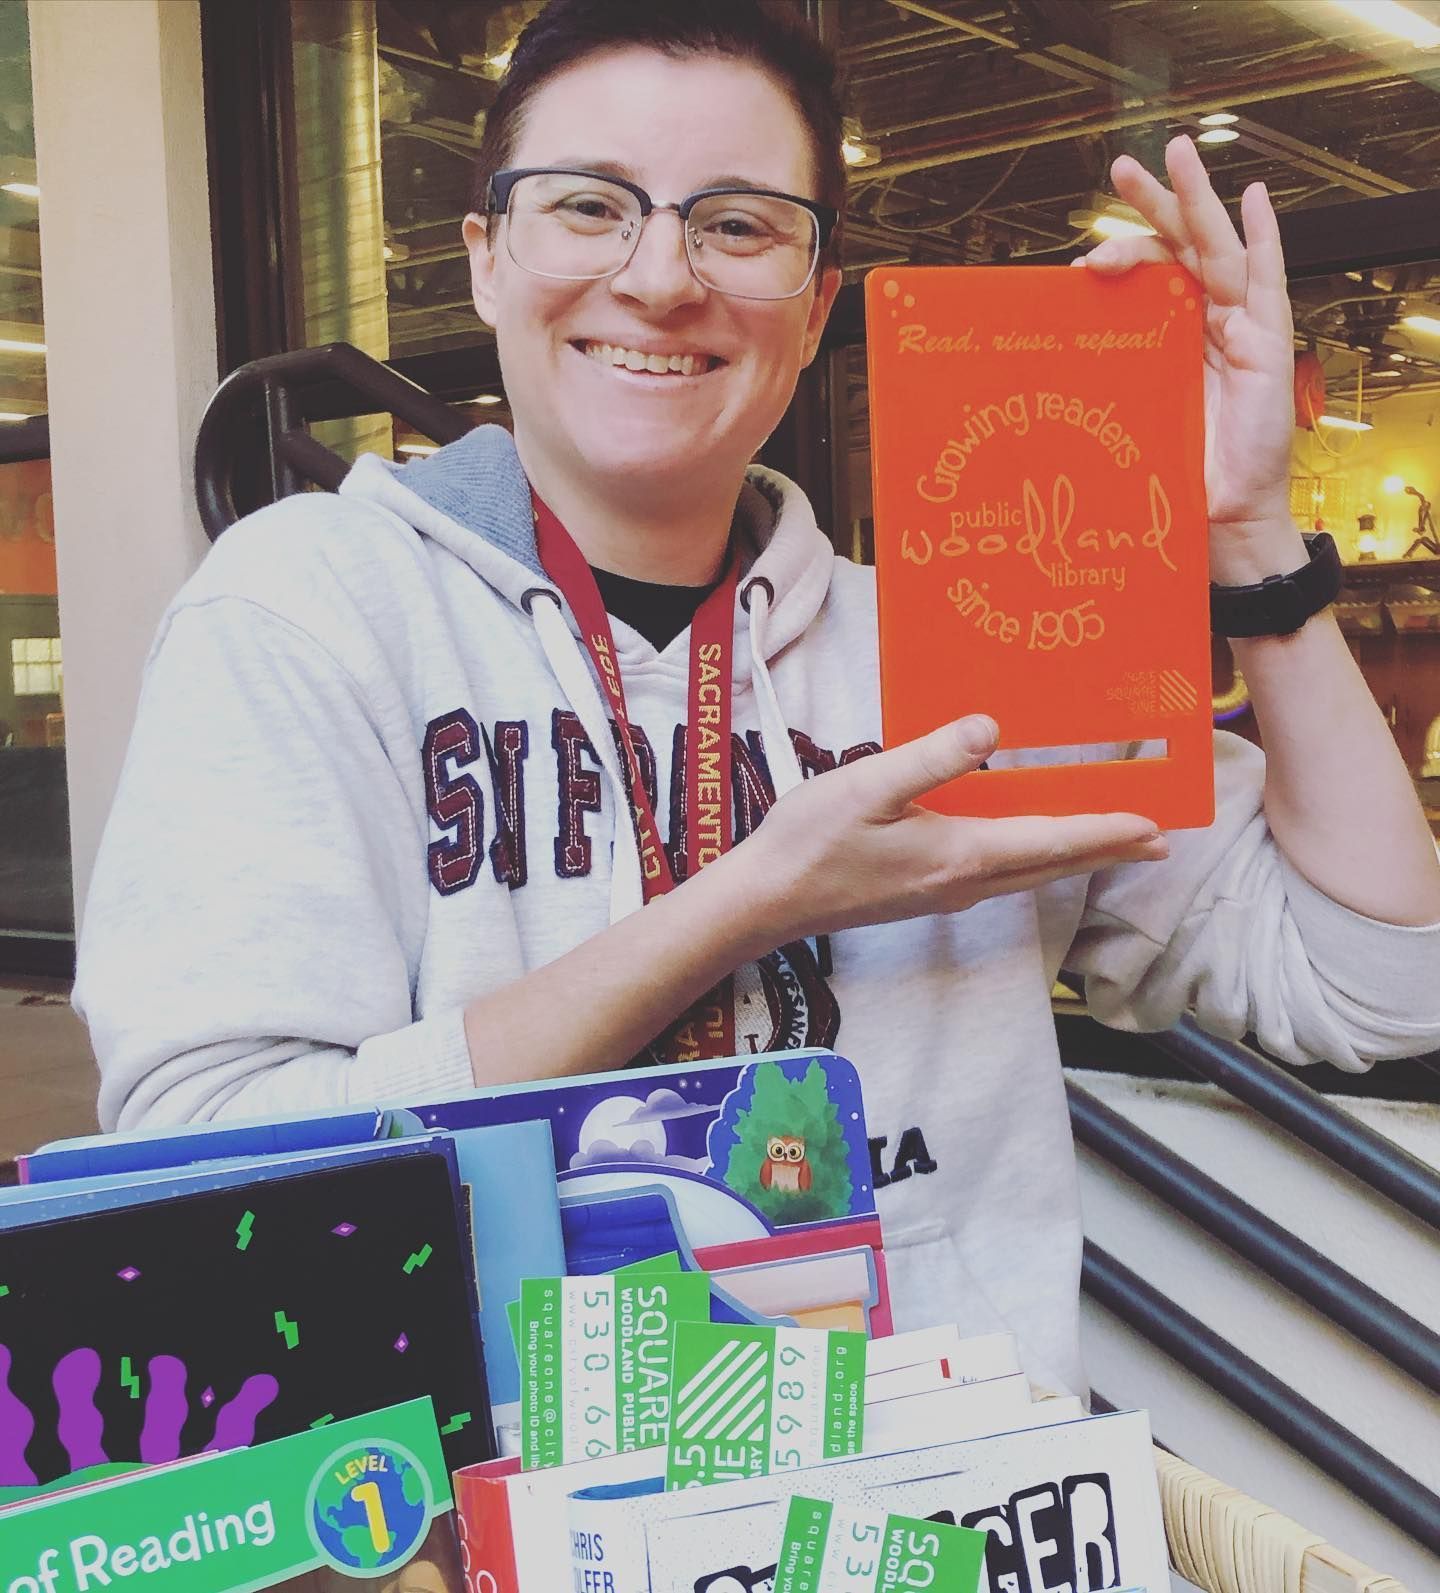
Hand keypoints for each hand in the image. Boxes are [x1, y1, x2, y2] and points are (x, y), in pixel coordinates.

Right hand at [742, 715, 1168, 945]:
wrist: (768, 901)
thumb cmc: (811, 841)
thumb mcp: (868, 785)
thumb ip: (932, 756)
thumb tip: (991, 729)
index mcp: (960, 854)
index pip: (1052, 841)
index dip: (1106, 830)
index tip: (1155, 824)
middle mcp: (964, 883)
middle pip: (1052, 866)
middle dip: (1107, 851)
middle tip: (1158, 842)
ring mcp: (944, 895)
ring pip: (1028, 875)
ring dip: (1074, 857)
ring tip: (1109, 844)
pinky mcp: (924, 895)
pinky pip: (999, 876)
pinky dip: (1033, 859)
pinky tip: (1027, 848)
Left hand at [1078, 136, 1299, 577]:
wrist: (1219, 519)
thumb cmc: (1172, 478)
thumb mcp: (1119, 427)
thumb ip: (1090, 399)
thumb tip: (1015, 394)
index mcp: (1162, 340)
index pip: (1140, 280)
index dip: (1114, 263)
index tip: (1076, 269)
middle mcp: (1199, 325)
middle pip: (1174, 250)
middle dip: (1149, 206)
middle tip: (1120, 168)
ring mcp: (1237, 328)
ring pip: (1215, 249)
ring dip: (1196, 199)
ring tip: (1177, 154)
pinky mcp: (1269, 340)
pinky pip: (1269, 279)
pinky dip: (1266, 236)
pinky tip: (1257, 198)